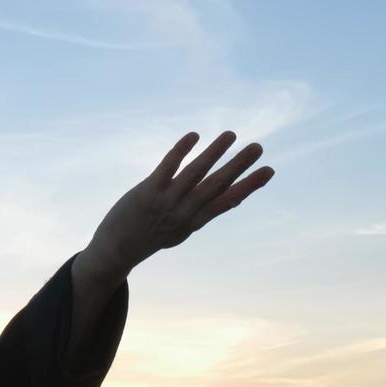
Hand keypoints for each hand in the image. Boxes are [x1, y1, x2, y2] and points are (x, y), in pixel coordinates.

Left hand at [87, 130, 274, 273]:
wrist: (116, 251)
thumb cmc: (150, 237)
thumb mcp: (180, 231)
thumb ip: (202, 214)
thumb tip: (226, 201)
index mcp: (195, 221)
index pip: (227, 201)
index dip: (249, 186)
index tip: (269, 171)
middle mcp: (185, 212)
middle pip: (216, 186)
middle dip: (238, 166)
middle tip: (258, 147)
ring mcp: (167, 202)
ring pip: (195, 174)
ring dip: (214, 153)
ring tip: (231, 135)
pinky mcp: (148, 192)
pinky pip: (167, 168)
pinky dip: (181, 151)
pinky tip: (194, 135)